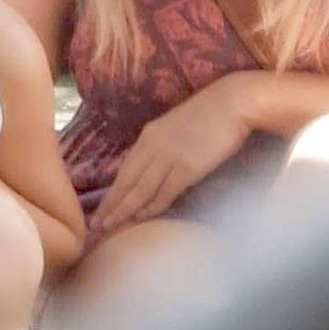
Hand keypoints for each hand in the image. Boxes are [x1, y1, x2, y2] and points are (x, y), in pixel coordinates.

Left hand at [90, 78, 266, 237]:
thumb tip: (154, 165)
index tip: (101, 209)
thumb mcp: (176, 127)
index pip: (124, 169)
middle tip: (97, 225)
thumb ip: (163, 145)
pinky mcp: (187, 168)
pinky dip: (152, 207)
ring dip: (125, 210)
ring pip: (141, 189)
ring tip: (111, 226)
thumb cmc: (210, 114)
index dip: (112, 192)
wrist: (232, 103)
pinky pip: (165, 192)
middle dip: (111, 205)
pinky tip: (142, 219)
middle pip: (127, 182)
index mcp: (148, 136)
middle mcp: (153, 147)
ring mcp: (169, 157)